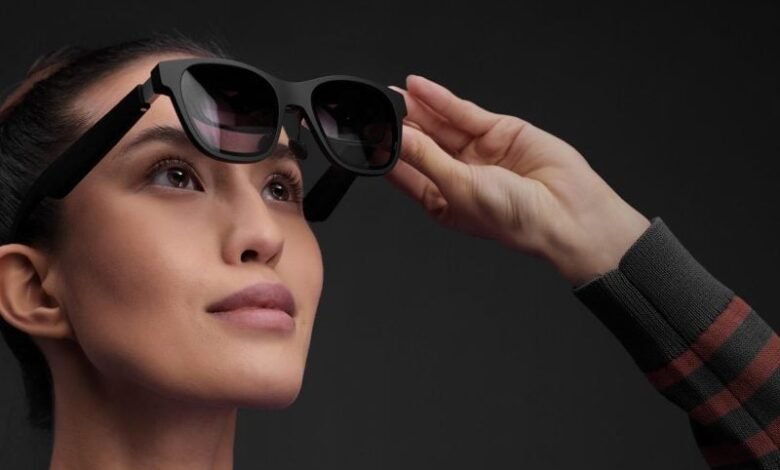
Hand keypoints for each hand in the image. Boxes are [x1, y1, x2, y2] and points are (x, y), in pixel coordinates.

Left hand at [385, 75, 650, 286]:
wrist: (567, 214)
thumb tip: (397, 138)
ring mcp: (479, 152)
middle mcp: (459, 175)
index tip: (367, 137)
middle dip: (401, 126)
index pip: (407, 173)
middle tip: (378, 109)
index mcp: (444, 200)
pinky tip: (420, 88)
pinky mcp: (499, 131)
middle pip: (422, 144)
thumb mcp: (457, 188)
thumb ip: (425, 158)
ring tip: (393, 95)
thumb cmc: (516, 219)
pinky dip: (442, 99)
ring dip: (418, 109)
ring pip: (441, 125)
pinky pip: (464, 112)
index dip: (388, 153)